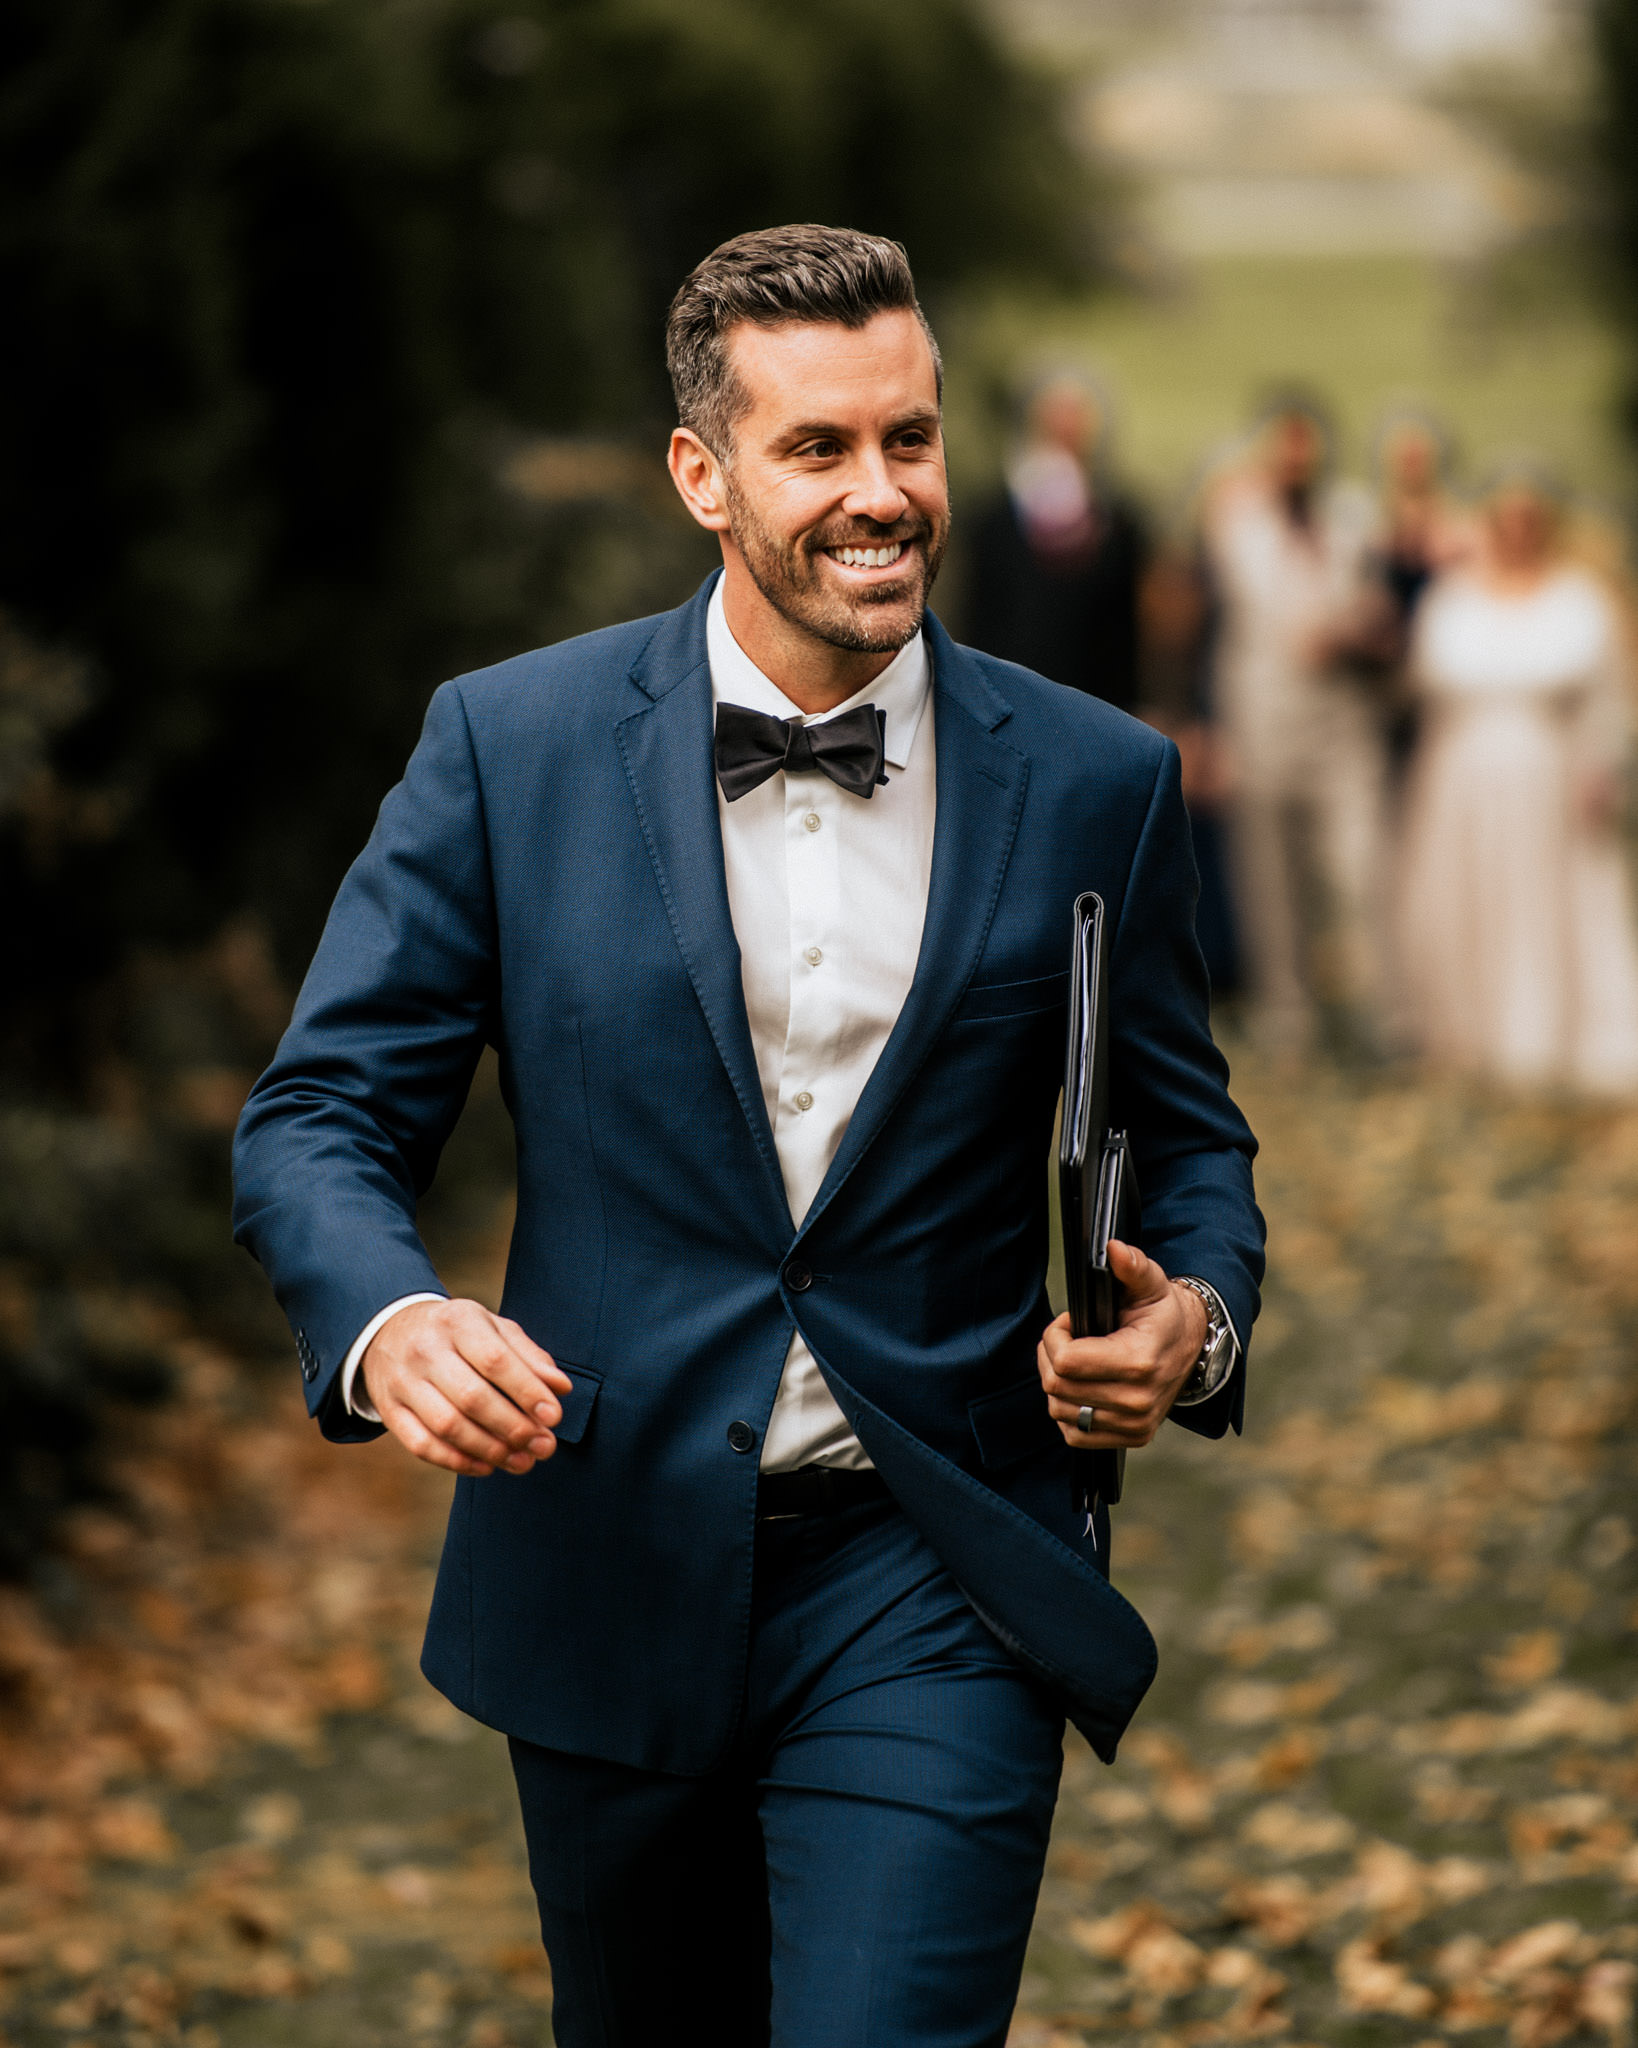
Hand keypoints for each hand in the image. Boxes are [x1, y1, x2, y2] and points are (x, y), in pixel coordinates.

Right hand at [361, 1298, 571, 1477]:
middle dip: (513, 1427)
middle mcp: (426, 1350)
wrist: (391, 1330)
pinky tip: (487, 1467)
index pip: (495, 1359)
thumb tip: (561, 1389)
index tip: (554, 1416)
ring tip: (523, 1462)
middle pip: (472, 1397)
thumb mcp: (493, 1328)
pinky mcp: (390, 1410)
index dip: (527, 1391)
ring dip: (490, 1450)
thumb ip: (529, 1356)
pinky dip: (457, 1462)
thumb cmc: (458, 1334)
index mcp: (458, 1321)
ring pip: (447, 1426)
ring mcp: (403, 1381)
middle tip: (544, 1446)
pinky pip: (422, 1445)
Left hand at [1037, 1242, 1207, 1449]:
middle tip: (1067, 1338)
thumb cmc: (1165, 1313)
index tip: (1068, 1322)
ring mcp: (1134, 1424)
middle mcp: (1137, 1401)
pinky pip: (1074, 1434)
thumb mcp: (1151, 1284)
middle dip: (1050, 1356)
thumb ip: (1131, 1266)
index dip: (1055, 1336)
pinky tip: (1082, 1386)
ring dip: (1057, 1383)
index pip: (1065, 1362)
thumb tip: (1113, 1249)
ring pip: (1059, 1410)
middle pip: (1057, 1387)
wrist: (1192, 1346)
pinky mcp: (1131, 1437)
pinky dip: (1069, 1410)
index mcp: (1139, 1363)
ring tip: (1075, 1360)